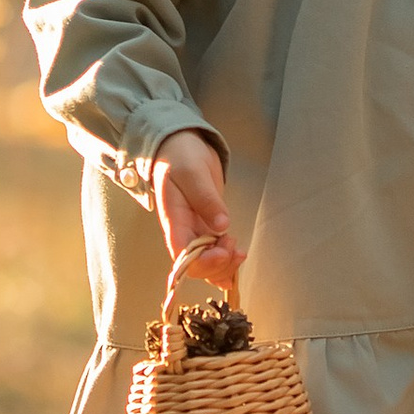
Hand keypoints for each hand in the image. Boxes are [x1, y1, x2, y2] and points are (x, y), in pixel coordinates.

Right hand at [150, 131, 238, 281]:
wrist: (180, 147)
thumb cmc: (180, 157)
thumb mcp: (193, 173)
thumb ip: (206, 198)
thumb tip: (222, 225)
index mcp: (174, 220)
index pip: (182, 254)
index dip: (202, 262)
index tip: (223, 252)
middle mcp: (183, 231)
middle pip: (196, 266)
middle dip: (218, 264)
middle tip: (234, 246)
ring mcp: (195, 231)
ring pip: (207, 264)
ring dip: (225, 266)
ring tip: (240, 251)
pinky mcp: (207, 228)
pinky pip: (215, 253)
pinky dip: (228, 261)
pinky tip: (239, 258)